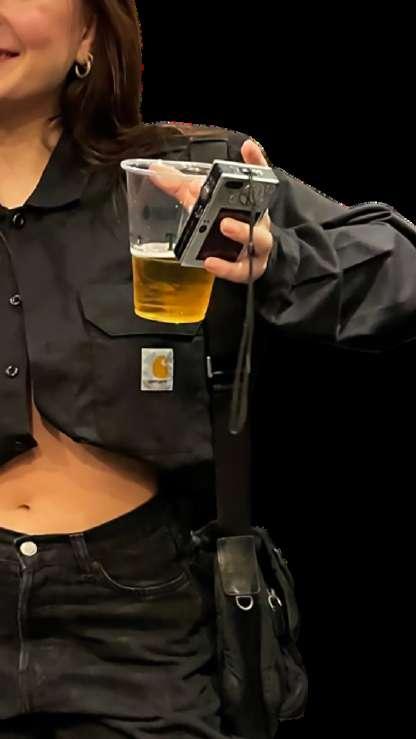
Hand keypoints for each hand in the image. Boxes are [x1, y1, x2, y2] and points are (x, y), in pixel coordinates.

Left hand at [148, 139, 273, 283]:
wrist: (240, 259)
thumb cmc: (222, 224)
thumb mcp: (202, 203)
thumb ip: (180, 187)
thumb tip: (155, 170)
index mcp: (249, 201)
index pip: (258, 177)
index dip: (256, 161)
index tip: (247, 147)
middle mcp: (258, 221)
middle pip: (260, 211)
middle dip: (245, 198)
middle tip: (227, 200)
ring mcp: (257, 246)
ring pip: (259, 240)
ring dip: (242, 232)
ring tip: (224, 226)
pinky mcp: (250, 268)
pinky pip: (242, 269)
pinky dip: (227, 267)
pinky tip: (211, 263)